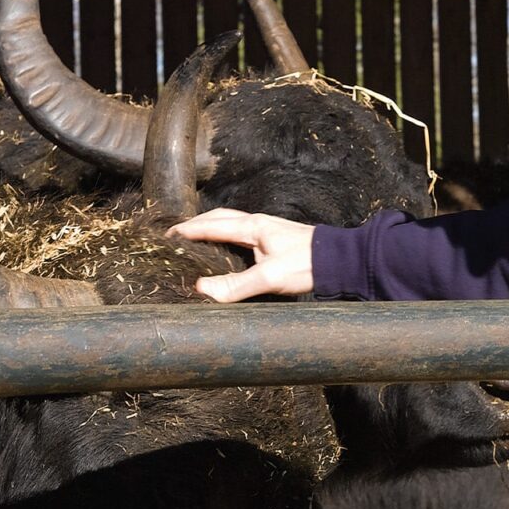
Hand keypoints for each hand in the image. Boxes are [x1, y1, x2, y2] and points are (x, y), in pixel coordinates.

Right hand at [169, 208, 315, 302]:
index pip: (211, 225)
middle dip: (196, 225)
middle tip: (176, 235)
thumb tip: (202, 289)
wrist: (341, 261)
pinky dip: (226, 237)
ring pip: (231, 224)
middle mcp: (258, 224)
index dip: (188, 231)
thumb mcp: (269, 278)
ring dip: (211, 228)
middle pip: (219, 218)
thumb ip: (236, 285)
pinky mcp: (275, 240)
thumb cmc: (308, 265)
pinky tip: (226, 250)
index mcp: (253, 227)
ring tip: (195, 240)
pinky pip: (242, 234)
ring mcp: (268, 230)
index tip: (167, 236)